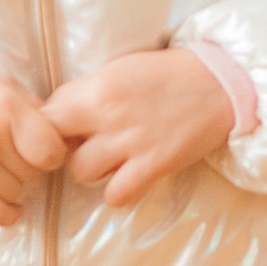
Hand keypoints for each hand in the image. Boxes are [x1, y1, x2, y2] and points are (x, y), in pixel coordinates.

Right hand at [0, 69, 66, 226]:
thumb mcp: (1, 88)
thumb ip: (34, 110)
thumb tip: (70, 140)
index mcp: (8, 107)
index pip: (53, 150)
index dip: (51, 155)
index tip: (40, 152)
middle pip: (35, 174)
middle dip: (30, 170)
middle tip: (12, 159)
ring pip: (18, 193)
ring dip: (15, 188)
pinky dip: (8, 213)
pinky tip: (9, 206)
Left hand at [42, 47, 237, 208]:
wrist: (219, 83)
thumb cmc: (166, 73)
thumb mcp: (119, 70)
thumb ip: (87, 92)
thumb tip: (58, 116)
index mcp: (98, 87)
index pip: (46, 114)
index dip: (48, 125)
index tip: (60, 130)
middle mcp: (109, 115)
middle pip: (55, 146)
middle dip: (62, 149)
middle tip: (80, 147)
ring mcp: (132, 142)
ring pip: (81, 172)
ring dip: (91, 170)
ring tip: (109, 161)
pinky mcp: (155, 165)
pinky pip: (117, 195)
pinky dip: (118, 192)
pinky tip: (127, 179)